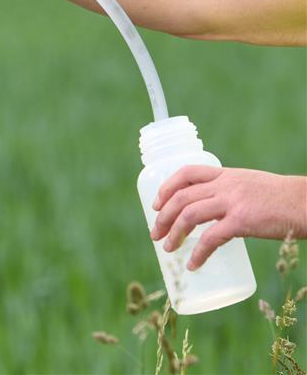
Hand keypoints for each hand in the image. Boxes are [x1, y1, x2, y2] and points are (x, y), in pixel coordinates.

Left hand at [149, 167, 306, 270]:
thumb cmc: (282, 199)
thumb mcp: (250, 186)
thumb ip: (230, 194)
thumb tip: (213, 214)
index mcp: (226, 175)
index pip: (186, 173)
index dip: (166, 188)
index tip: (155, 205)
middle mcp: (225, 185)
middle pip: (181, 197)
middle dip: (163, 216)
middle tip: (155, 234)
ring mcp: (233, 201)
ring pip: (189, 215)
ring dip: (174, 234)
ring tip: (168, 249)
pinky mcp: (242, 221)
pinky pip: (211, 238)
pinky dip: (198, 253)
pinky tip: (193, 264)